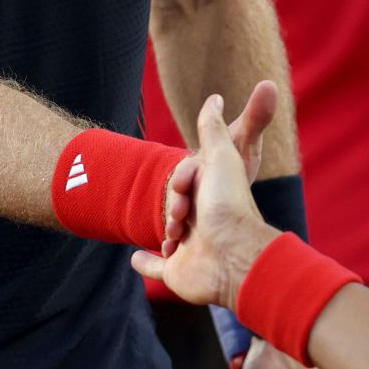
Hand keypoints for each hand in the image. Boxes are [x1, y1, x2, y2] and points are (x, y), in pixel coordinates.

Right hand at [136, 94, 278, 303]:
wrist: (231, 257)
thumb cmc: (228, 204)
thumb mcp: (221, 156)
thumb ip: (214, 127)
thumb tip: (214, 96)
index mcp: (213, 194)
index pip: (186, 176)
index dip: (183, 175)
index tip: (186, 184)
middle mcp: (204, 221)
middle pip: (174, 202)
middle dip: (172, 203)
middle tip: (182, 212)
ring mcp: (189, 248)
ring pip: (164, 231)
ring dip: (163, 229)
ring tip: (174, 234)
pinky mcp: (176, 272)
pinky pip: (156, 268)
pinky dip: (146, 263)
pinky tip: (136, 259)